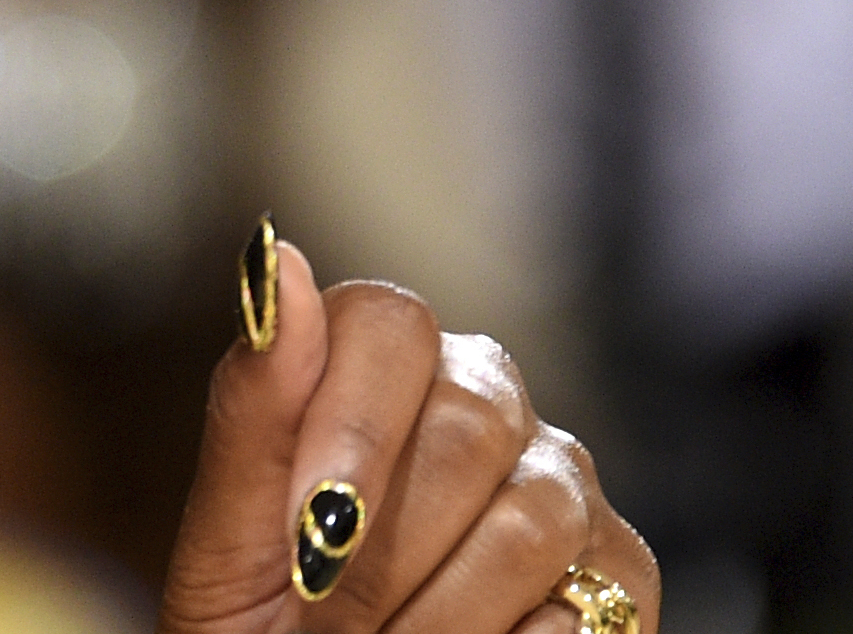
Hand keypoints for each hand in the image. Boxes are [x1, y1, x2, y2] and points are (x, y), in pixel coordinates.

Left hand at [159, 225, 653, 633]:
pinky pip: (584, 602)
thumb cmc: (265, 620)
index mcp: (385, 363)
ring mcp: (563, 481)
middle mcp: (488, 401)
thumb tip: (275, 256)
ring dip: (434, 616)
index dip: (349, 428)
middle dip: (380, 549)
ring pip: (528, 521)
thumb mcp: (232, 529)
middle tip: (323, 614)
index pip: (389, 323)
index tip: (304, 530)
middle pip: (464, 426)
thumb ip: (254, 402)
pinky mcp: (620, 571)